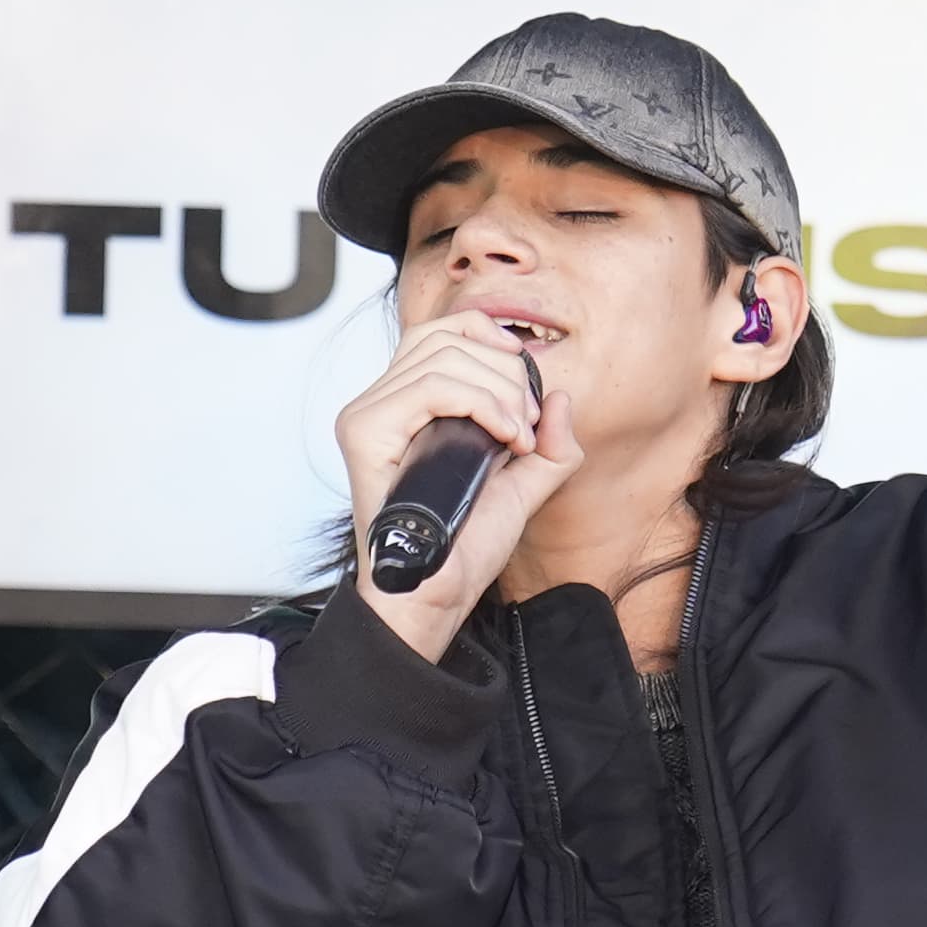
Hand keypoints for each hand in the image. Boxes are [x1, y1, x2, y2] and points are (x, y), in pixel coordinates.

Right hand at [331, 312, 581, 663]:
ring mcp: (368, 413)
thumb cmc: (466, 547)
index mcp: (409, 405)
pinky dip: (481, 402)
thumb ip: (551, 446)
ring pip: (443, 356)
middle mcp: (382, 402)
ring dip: (500, 390)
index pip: (443, 332)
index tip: (528, 391)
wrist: (437, 594)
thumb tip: (561, 398)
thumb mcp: (524, 488)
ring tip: (519, 437)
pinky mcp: (365, 430)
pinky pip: (430, 386)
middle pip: (447, 336)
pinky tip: (505, 438)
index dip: (493, 340)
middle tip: (528, 426)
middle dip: (507, 373)